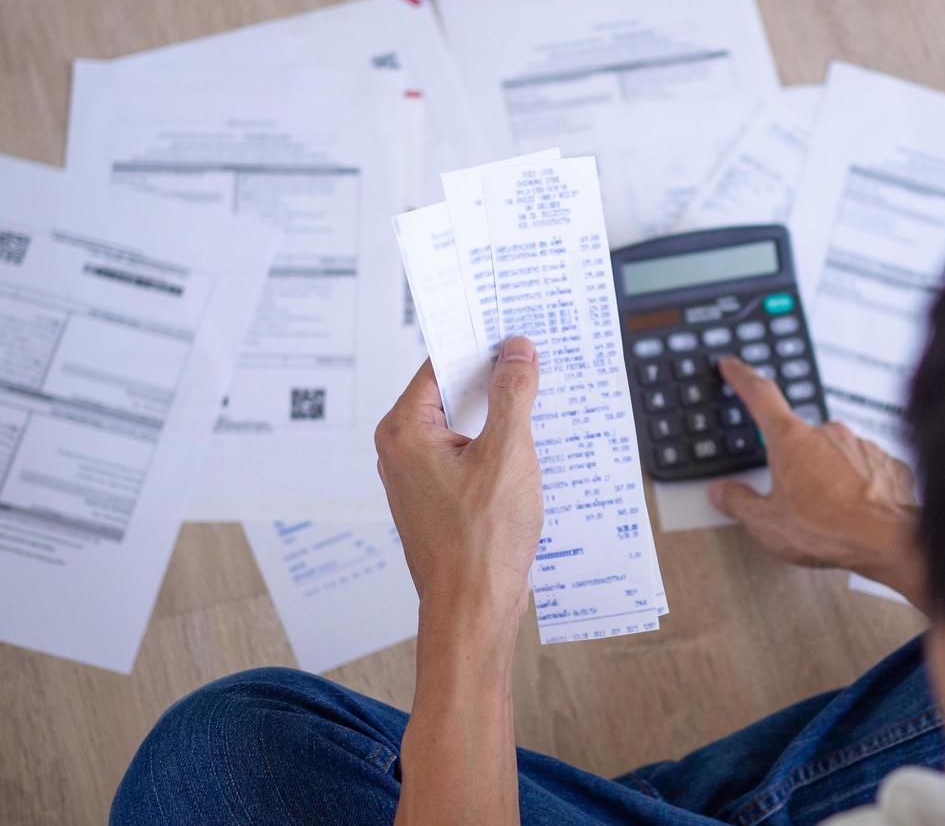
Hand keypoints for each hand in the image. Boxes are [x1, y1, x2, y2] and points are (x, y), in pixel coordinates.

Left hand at [375, 336, 542, 640]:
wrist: (473, 610)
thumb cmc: (480, 543)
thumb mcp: (508, 453)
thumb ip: (513, 394)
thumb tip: (516, 352)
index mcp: (405, 431)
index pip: (442, 365)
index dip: (481, 347)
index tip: (513, 333)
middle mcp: (403, 451)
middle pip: (453, 394)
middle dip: (496, 381)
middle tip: (536, 363)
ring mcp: (419, 478)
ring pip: (465, 428)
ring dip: (501, 418)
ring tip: (542, 406)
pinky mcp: (439, 500)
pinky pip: (469, 458)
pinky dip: (498, 449)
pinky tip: (532, 450)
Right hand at [709, 356, 926, 608]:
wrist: (888, 541)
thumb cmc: (829, 529)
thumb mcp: (766, 523)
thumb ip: (739, 502)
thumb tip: (723, 492)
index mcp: (790, 439)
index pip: (760, 395)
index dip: (742, 377)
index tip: (733, 366)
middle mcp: (826, 432)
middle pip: (798, 436)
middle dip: (793, 462)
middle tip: (794, 498)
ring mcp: (859, 444)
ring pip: (833, 453)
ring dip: (827, 475)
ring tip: (827, 512)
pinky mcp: (886, 461)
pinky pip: (863, 467)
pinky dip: (856, 484)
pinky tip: (854, 509)